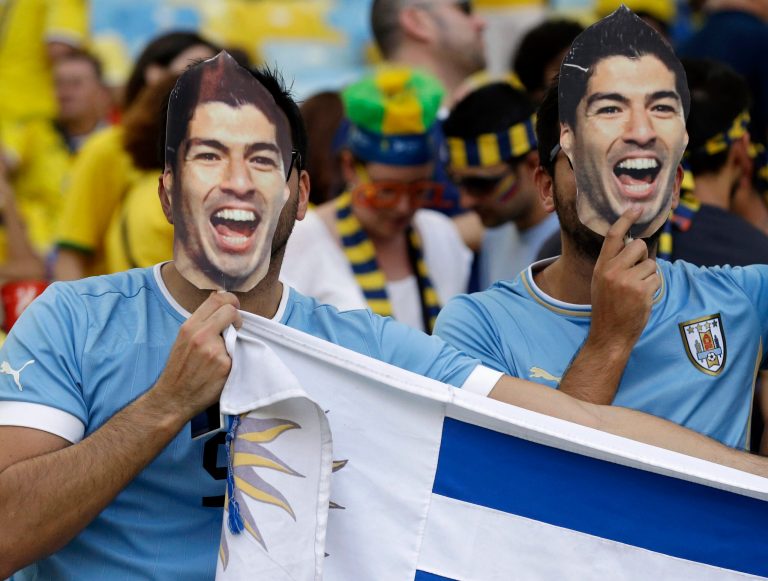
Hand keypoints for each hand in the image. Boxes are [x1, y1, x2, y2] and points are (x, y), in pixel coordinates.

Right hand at [153, 291, 242, 419]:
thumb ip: (201, 321)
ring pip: (236, 334)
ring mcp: (214, 351)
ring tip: (221, 355)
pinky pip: (238, 354)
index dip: (231, 301)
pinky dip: (234, 359)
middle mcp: (201, 335)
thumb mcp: (183, 339)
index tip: (234, 308)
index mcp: (190, 326)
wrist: (174, 398)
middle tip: (235, 328)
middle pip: (231, 311)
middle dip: (237, 318)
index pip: (218, 299)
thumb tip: (219, 297)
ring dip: (233, 341)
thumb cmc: (179, 369)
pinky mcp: (225, 366)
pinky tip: (222, 368)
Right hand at [589, 207, 659, 354]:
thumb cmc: (608, 308)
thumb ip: (614, 263)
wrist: (609, 334)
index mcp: (601, 266)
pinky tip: (642, 298)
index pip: (613, 236)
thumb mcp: (602, 282)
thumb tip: (634, 245)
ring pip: (651, 264)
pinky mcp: (642, 291)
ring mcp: (627, 281)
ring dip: (649, 275)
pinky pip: (657, 278)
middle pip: (638, 246)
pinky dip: (654, 287)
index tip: (637, 208)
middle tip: (637, 272)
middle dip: (643, 256)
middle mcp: (612, 271)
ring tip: (636, 291)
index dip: (626, 219)